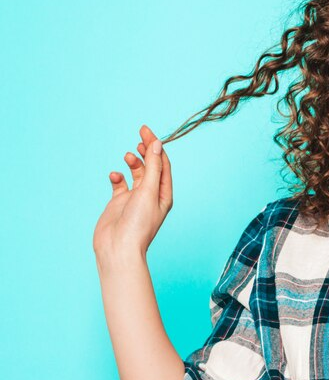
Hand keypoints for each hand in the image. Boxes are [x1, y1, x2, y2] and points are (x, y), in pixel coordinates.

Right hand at [93, 125, 173, 261]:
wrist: (118, 249)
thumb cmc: (137, 225)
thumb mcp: (147, 192)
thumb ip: (152, 167)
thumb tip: (156, 144)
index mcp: (164, 194)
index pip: (163, 164)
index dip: (156, 146)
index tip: (146, 130)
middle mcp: (151, 195)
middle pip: (151, 166)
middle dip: (146, 150)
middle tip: (139, 134)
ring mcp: (134, 199)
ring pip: (136, 173)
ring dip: (133, 162)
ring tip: (128, 155)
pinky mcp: (119, 203)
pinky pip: (120, 184)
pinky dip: (117, 177)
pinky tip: (114, 175)